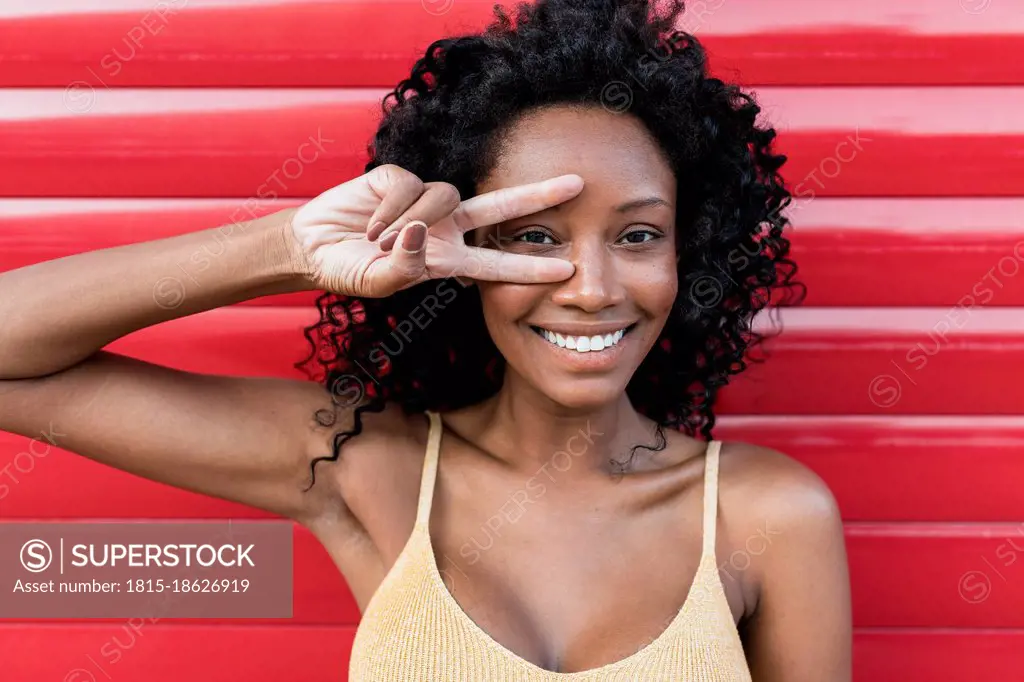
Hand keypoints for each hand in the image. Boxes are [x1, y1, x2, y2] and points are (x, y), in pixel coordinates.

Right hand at [284, 164, 583, 297]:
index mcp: (448, 259)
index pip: (497, 263)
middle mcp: (444, 228)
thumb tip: (421, 234)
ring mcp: (424, 201)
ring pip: (443, 197)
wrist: (311, 247)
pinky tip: (369, 226)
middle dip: (538, 196)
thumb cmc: (348, 271)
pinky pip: (409, 188)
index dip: (531, 267)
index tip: (567, 271)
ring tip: (379, 242)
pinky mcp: (399, 178)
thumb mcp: (377, 281)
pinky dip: (389, 210)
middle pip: (500, 208)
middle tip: (578, 186)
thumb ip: (402, 267)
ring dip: (411, 223)